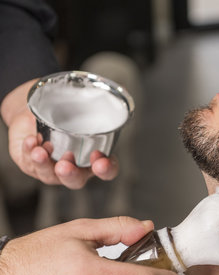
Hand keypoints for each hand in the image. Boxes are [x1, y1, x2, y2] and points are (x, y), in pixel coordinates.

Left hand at [1, 79, 118, 188]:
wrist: (34, 112)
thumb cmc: (64, 112)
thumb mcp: (84, 105)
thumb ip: (104, 98)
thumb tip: (123, 86)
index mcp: (94, 158)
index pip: (107, 170)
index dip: (105, 169)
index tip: (99, 160)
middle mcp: (75, 167)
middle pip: (76, 180)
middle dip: (70, 174)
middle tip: (64, 165)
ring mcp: (52, 169)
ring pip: (50, 176)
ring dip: (44, 165)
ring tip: (40, 151)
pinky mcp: (32, 165)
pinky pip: (30, 164)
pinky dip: (30, 153)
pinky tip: (32, 141)